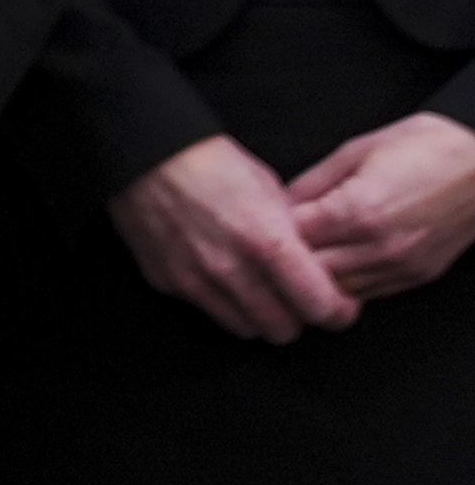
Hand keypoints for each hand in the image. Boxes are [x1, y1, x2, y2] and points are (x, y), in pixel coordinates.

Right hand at [111, 133, 358, 340]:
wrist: (146, 154)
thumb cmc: (211, 163)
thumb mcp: (270, 189)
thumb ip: (294, 234)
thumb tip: (313, 263)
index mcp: (266, 242)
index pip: (320, 307)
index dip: (337, 312)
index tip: (338, 305)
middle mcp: (231, 269)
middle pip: (284, 330)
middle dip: (296, 317)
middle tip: (295, 298)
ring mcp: (195, 280)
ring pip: (247, 330)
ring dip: (258, 316)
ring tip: (258, 290)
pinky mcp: (167, 282)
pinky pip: (208, 311)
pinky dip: (222, 302)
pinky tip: (219, 275)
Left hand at [286, 113, 474, 305]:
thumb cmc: (430, 150)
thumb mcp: (361, 148)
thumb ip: (316, 179)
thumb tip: (283, 200)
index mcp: (359, 210)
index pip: (295, 237)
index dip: (278, 226)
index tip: (274, 217)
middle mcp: (380, 245)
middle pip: (312, 269)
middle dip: (294, 254)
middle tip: (288, 237)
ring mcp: (401, 265)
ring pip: (338, 289)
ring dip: (321, 273)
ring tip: (315, 250)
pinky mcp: (418, 276)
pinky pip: (369, 293)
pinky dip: (349, 281)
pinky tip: (343, 260)